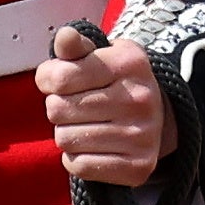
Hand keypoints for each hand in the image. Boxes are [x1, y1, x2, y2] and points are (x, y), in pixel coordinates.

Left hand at [39, 28, 174, 188]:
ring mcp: (143, 135)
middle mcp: (141, 98)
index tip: (58, 82)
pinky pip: (79, 165)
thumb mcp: (98, 55)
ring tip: (85, 126)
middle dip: (58, 108)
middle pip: (58, 110)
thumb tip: (64, 37)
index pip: (61, 77)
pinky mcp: (140, 167)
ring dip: (67, 133)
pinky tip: (92, 147)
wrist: (156, 117)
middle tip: (75, 106)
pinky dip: (76, 158)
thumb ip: (75, 47)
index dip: (48, 80)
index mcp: (130, 63)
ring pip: (65, 139)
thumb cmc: (113, 82)